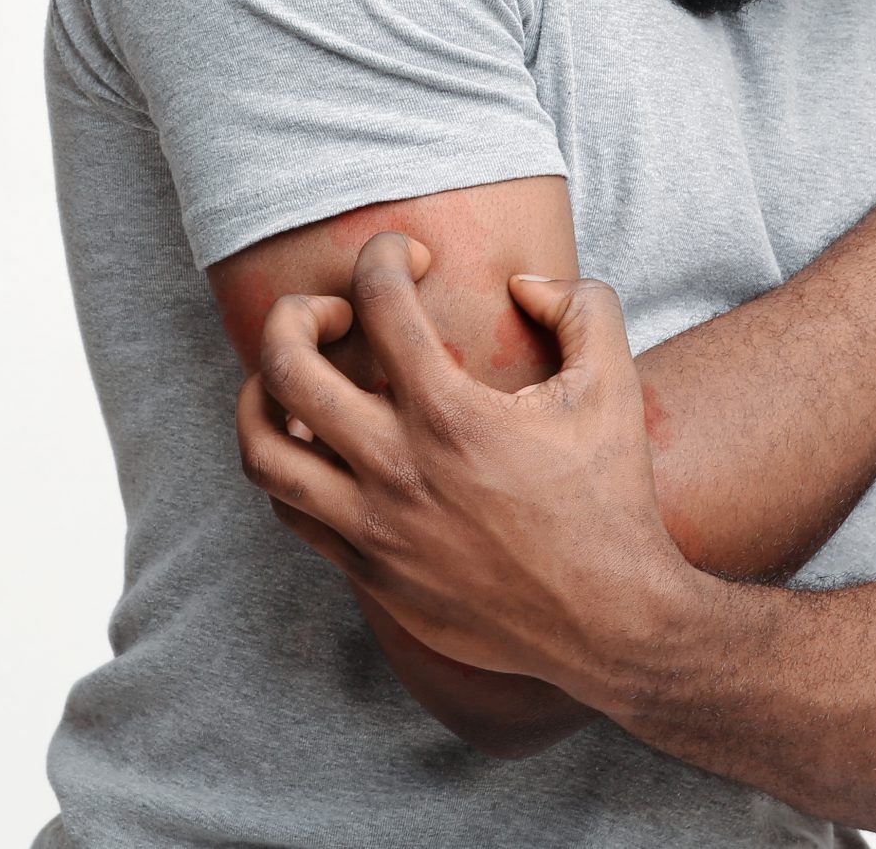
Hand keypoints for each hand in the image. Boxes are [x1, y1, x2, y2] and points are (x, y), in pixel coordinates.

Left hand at [233, 232, 679, 693]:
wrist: (609, 621)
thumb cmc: (611, 499)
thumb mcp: (615, 387)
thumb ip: (581, 308)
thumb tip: (523, 283)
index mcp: (451, 414)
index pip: (380, 300)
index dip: (385, 254)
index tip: (408, 255)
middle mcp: (397, 468)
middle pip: (287, 367)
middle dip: (295, 314)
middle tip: (332, 311)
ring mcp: (374, 526)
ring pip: (262, 449)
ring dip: (260, 395)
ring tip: (291, 376)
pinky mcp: (369, 571)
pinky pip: (289, 511)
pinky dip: (288, 465)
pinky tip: (318, 444)